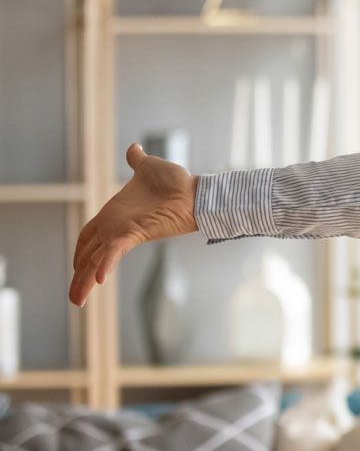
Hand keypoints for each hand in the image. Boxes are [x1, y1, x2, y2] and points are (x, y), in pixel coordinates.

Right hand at [69, 143, 199, 306]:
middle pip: (89, 254)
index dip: (80, 249)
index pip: (89, 236)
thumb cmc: (176, 181)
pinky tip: (98, 280)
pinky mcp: (135, 234)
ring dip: (84, 280)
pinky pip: (114, 251)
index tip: (75, 265)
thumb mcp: (149, 168)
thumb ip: (137, 161)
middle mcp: (115, 227)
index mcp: (113, 215)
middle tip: (74, 298)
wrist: (195, 189)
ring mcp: (124, 232)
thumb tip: (134, 148)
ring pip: (98, 259)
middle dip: (78, 276)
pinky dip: (105, 264)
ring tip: (77, 301)